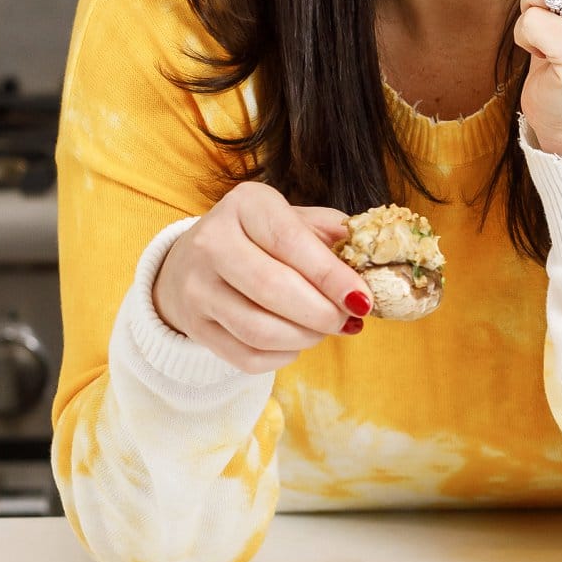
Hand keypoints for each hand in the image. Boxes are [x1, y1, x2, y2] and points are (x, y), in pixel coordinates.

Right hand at [151, 182, 372, 372]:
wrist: (193, 261)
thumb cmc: (259, 237)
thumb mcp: (294, 219)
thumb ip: (331, 234)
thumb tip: (368, 263)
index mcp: (245, 204)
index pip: (289, 242)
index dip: (330, 275)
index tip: (362, 299)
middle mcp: (212, 241)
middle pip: (273, 288)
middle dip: (322, 312)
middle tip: (348, 319)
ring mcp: (197, 287)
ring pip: (258, 329)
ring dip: (305, 337)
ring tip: (325, 330)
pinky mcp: (194, 326)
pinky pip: (246, 356)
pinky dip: (282, 356)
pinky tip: (295, 341)